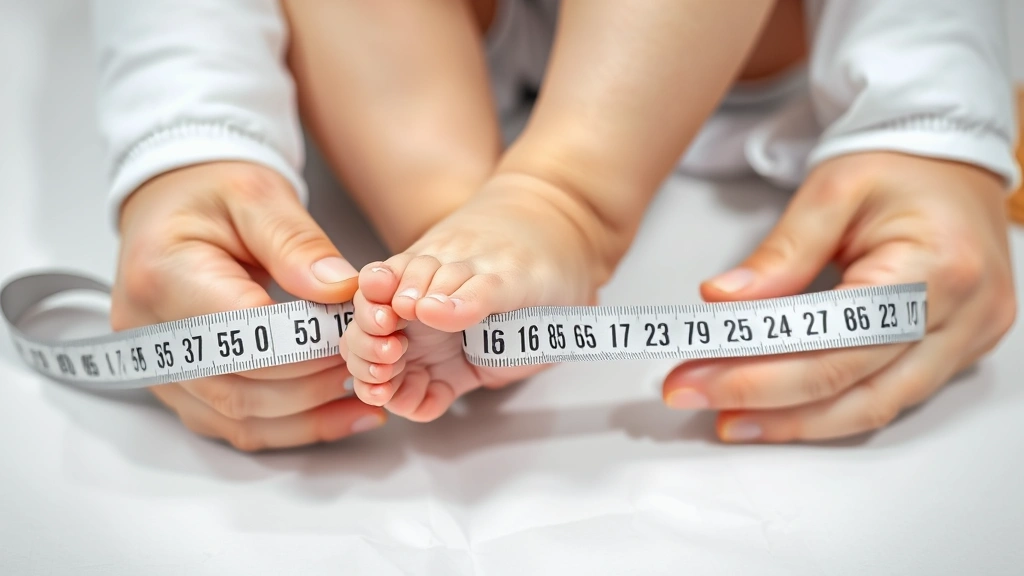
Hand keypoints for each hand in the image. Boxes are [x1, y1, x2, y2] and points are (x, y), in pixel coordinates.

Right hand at [113, 161, 386, 450]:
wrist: (175, 203)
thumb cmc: (212, 195)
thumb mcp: (259, 196)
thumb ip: (297, 243)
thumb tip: (341, 290)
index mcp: (162, 276)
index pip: (243, 335)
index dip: (307, 345)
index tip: (357, 334)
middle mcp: (147, 331)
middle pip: (241, 387)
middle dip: (315, 383)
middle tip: (372, 364)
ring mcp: (159, 366)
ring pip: (240, 418)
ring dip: (311, 415)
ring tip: (368, 393)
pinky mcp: (180, 386)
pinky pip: (235, 425)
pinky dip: (293, 426)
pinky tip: (341, 412)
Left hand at [662, 152, 1015, 441]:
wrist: (953, 167)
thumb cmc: (897, 169)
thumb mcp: (830, 192)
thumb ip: (780, 253)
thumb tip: (722, 301)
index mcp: (936, 264)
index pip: (836, 333)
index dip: (760, 363)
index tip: (695, 372)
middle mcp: (964, 312)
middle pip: (850, 382)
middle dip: (761, 397)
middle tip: (693, 394)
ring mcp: (968, 340)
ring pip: (871, 408)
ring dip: (793, 421)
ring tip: (728, 417)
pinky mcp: (960, 355)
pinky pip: (887, 399)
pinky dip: (826, 410)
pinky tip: (776, 411)